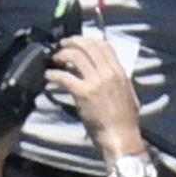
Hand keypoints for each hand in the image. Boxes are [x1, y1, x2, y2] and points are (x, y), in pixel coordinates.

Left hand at [49, 36, 142, 158]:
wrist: (120, 136)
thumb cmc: (124, 120)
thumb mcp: (127, 94)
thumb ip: (116, 80)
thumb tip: (101, 70)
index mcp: (120, 73)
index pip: (104, 46)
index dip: (88, 40)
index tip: (78, 41)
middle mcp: (108, 74)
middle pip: (89, 46)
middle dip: (73, 42)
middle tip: (62, 45)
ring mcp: (96, 82)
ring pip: (76, 56)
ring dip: (62, 54)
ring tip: (55, 59)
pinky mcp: (83, 93)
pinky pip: (64, 77)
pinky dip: (53, 74)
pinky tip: (49, 76)